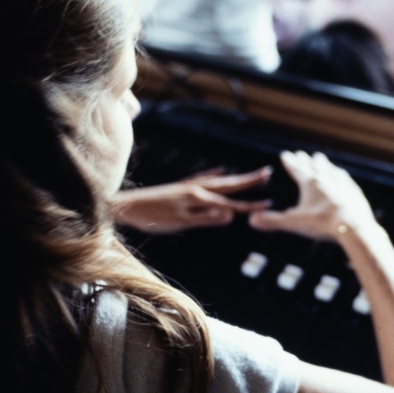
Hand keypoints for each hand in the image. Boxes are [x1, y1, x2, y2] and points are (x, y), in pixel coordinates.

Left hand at [111, 166, 271, 233]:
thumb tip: (231, 215)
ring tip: (251, 175)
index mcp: (198, 199)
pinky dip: (214, 175)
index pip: (230, 203)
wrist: (124, 207)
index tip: (269, 204)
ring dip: (235, 179)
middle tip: (267, 173)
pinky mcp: (179, 188)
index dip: (250, 205)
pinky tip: (219, 170)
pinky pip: (202, 179)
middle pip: (227, 185)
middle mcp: (195, 189)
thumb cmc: (150, 218)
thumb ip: (205, 219)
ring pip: (218, 181)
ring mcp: (187, 187)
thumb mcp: (179, 222)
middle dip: (248, 181)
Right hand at [249, 151, 375, 240]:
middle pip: (313, 167)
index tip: (285, 154)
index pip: (297, 170)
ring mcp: (342, 184)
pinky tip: (341, 174)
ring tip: (320, 158)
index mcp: (310, 184)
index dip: (290, 162)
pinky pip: (345, 180)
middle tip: (301, 154)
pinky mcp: (354, 192)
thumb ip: (273, 221)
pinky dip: (340, 175)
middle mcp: (326, 179)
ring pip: (330, 170)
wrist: (352, 226)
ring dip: (323, 164)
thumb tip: (252, 220)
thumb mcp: (294, 223)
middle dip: (305, 161)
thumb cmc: (321, 223)